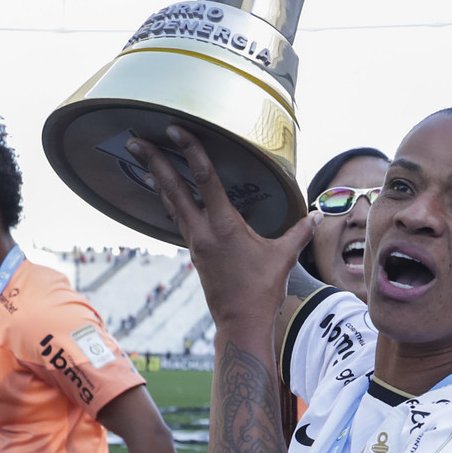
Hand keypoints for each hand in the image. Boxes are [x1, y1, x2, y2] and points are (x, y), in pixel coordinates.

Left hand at [131, 126, 312, 331]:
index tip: (176, 130)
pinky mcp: (195, 252)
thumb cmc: (262, 290)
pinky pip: (177, 219)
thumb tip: (317, 215)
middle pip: (173, 188)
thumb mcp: (284, 257)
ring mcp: (195, 242)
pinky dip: (169, 201)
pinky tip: (164, 195)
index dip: (191, 151)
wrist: (240, 322)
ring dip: (156, 180)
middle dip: (154, 162)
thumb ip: (299, 232)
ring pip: (171, 203)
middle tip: (134, 140)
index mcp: (224, 225)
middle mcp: (203, 231)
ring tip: (142, 161)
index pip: (204, 179)